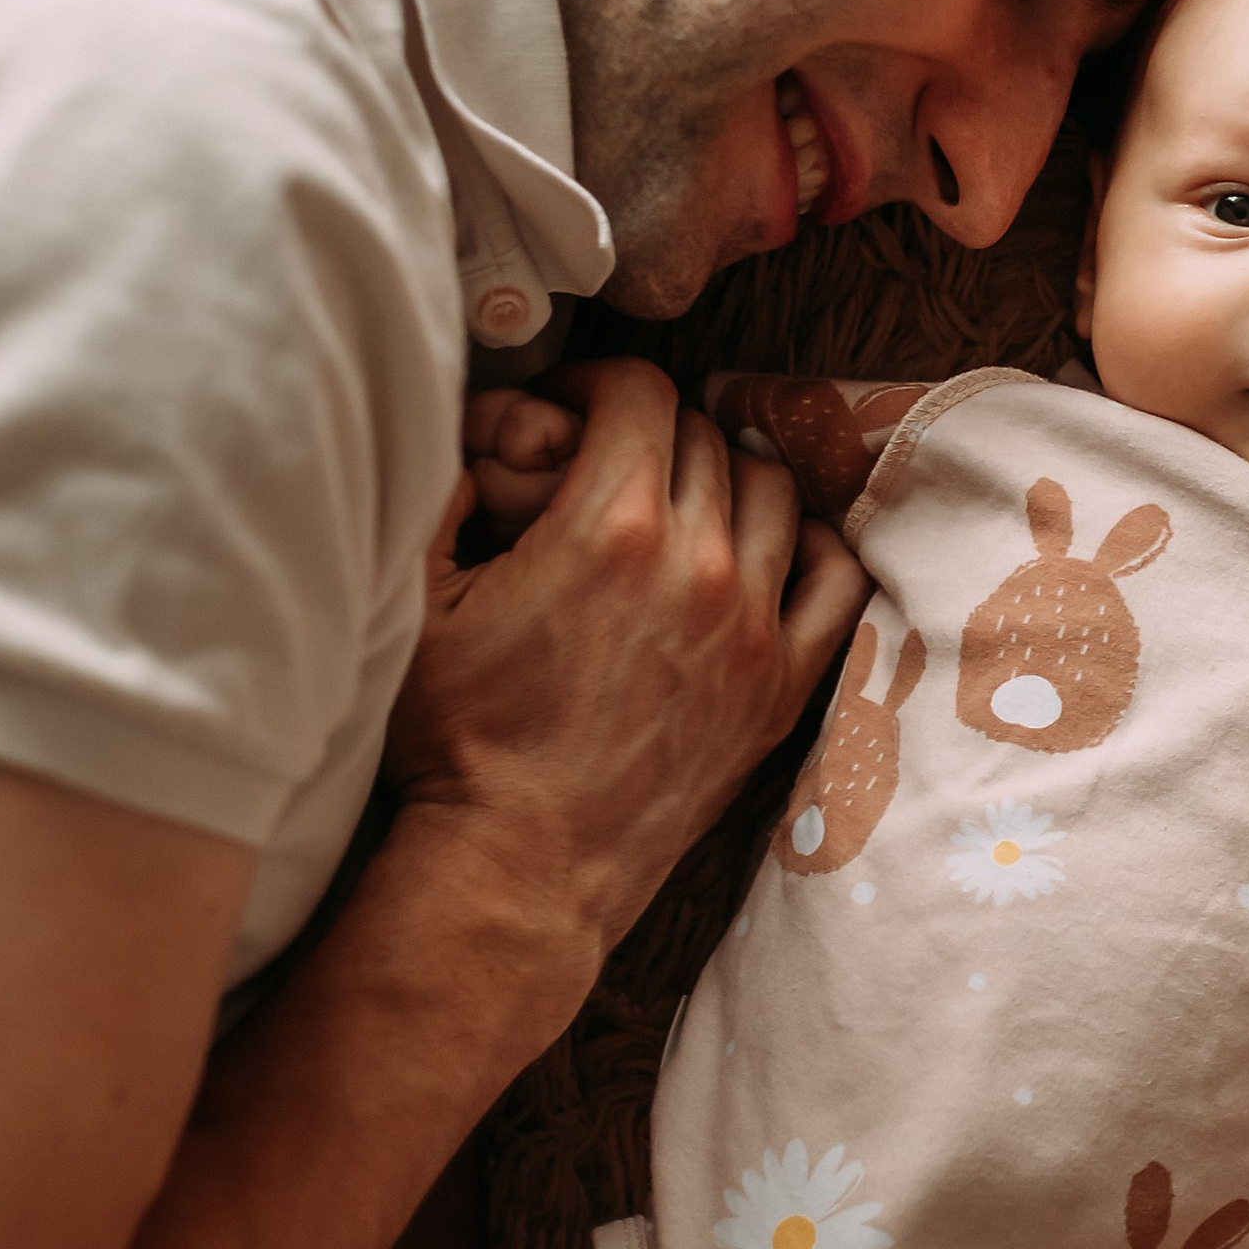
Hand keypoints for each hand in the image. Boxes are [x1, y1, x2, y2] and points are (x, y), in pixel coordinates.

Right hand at [388, 360, 863, 955]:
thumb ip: (444, 488)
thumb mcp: (413, 597)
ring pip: (774, 492)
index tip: (569, 411)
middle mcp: (698, 565)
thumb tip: (478, 426)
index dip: (596, 384)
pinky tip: (767, 549)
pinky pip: (835, 580)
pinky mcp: (780, 687)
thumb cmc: (455, 738)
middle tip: (609, 463)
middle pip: (703, 436)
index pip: (638, 392)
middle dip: (651, 432)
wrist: (518, 864)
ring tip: (681, 501)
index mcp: (611, 527)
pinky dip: (811, 545)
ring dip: (727, 477)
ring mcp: (751, 628)